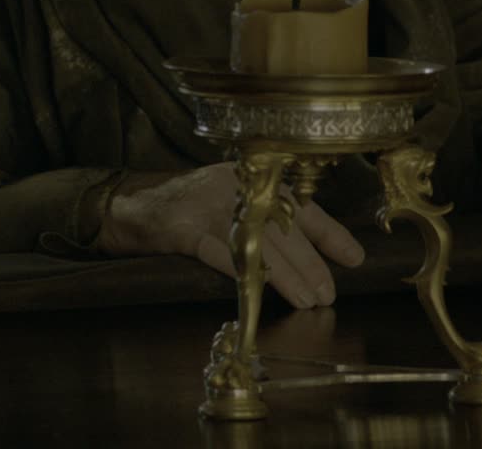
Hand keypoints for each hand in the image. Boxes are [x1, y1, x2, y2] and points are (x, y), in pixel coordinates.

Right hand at [94, 162, 365, 309]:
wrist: (127, 205)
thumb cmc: (181, 208)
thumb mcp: (226, 201)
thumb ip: (262, 218)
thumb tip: (309, 255)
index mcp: (248, 180)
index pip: (299, 205)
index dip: (329, 232)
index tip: (355, 258)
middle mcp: (233, 188)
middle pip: (282, 228)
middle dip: (311, 263)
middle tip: (328, 293)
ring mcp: (207, 207)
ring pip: (257, 243)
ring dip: (286, 275)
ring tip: (307, 300)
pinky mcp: (183, 229)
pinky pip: (219, 253)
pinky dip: (241, 274)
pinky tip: (257, 291)